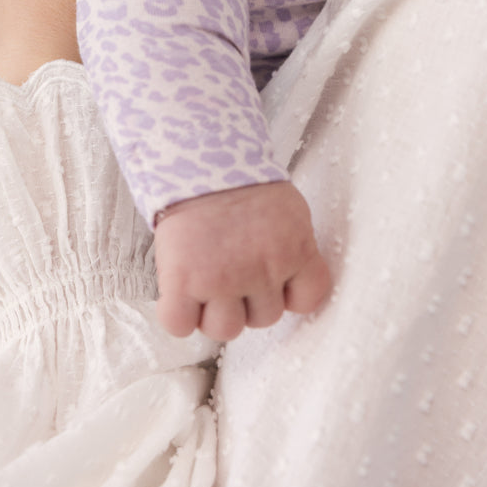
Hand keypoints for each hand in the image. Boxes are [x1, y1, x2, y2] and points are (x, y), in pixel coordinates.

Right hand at [154, 182, 332, 341]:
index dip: (289, 294)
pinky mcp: (183, 282)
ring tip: (204, 278)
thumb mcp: (288, 211)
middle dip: (248, 299)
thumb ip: (294, 249)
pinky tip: (180, 291)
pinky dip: (179, 314)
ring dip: (213, 311)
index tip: (274, 279)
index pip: (308, 299)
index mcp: (294, 250)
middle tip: (231, 266)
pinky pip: (181, 325)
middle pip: (263, 319)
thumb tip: (289, 284)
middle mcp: (261, 270)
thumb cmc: (242, 181)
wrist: (199, 156)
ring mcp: (222, 279)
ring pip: (224, 330)